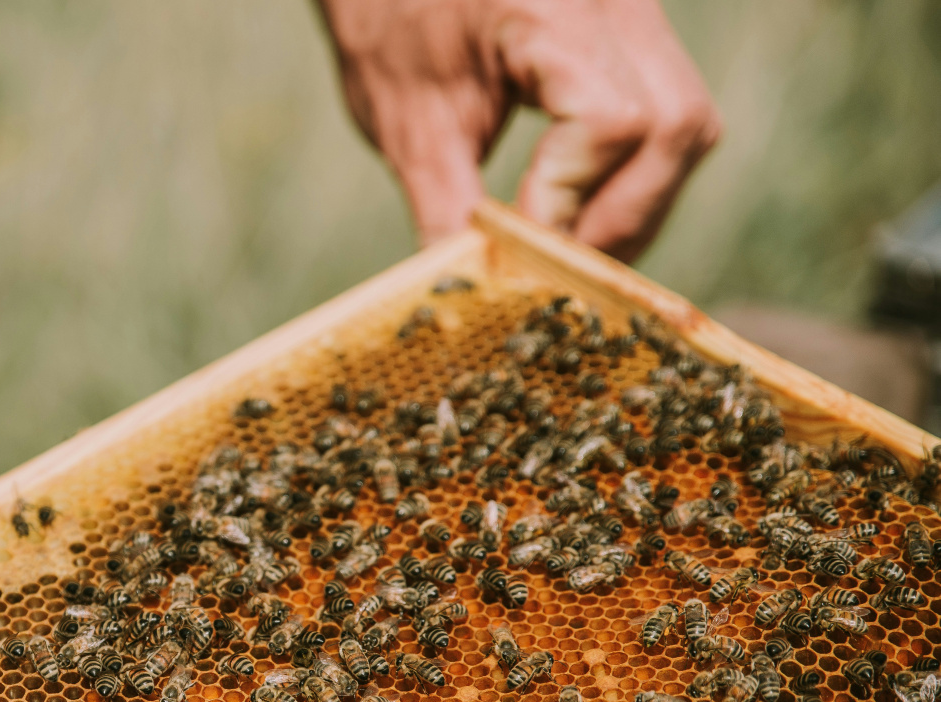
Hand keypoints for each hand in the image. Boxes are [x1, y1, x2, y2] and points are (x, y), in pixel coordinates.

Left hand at [318, 0, 720, 260]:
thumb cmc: (388, 18)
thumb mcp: (404, 121)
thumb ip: (445, 208)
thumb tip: (477, 296)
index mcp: (549, 9)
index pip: (608, 120)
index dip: (572, 204)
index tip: (524, 259)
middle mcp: (614, 0)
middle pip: (675, 126)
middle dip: (621, 218)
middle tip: (558, 274)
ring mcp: (636, 10)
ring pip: (688, 125)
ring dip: (637, 205)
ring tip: (569, 250)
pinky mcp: (637, 31)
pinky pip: (669, 112)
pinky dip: (635, 175)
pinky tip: (580, 210)